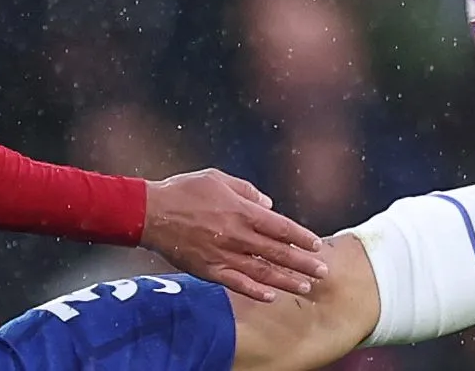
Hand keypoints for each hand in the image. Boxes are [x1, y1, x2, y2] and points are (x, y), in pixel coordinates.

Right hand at [140, 169, 327, 302]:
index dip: (301, 237)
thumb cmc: (183, 191)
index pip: (280, 227)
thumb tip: (268, 204)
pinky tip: (271, 296)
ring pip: (262, 271)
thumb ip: (246, 190)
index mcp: (241, 211)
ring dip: (287, 280)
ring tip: (306, 287)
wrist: (151, 212)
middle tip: (324, 272)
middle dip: (303, 263)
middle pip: (278, 252)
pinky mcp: (209, 269)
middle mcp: (237, 235)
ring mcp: (224, 254)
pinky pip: (237, 283)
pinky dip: (255, 290)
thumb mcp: (217, 178)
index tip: (317, 245)